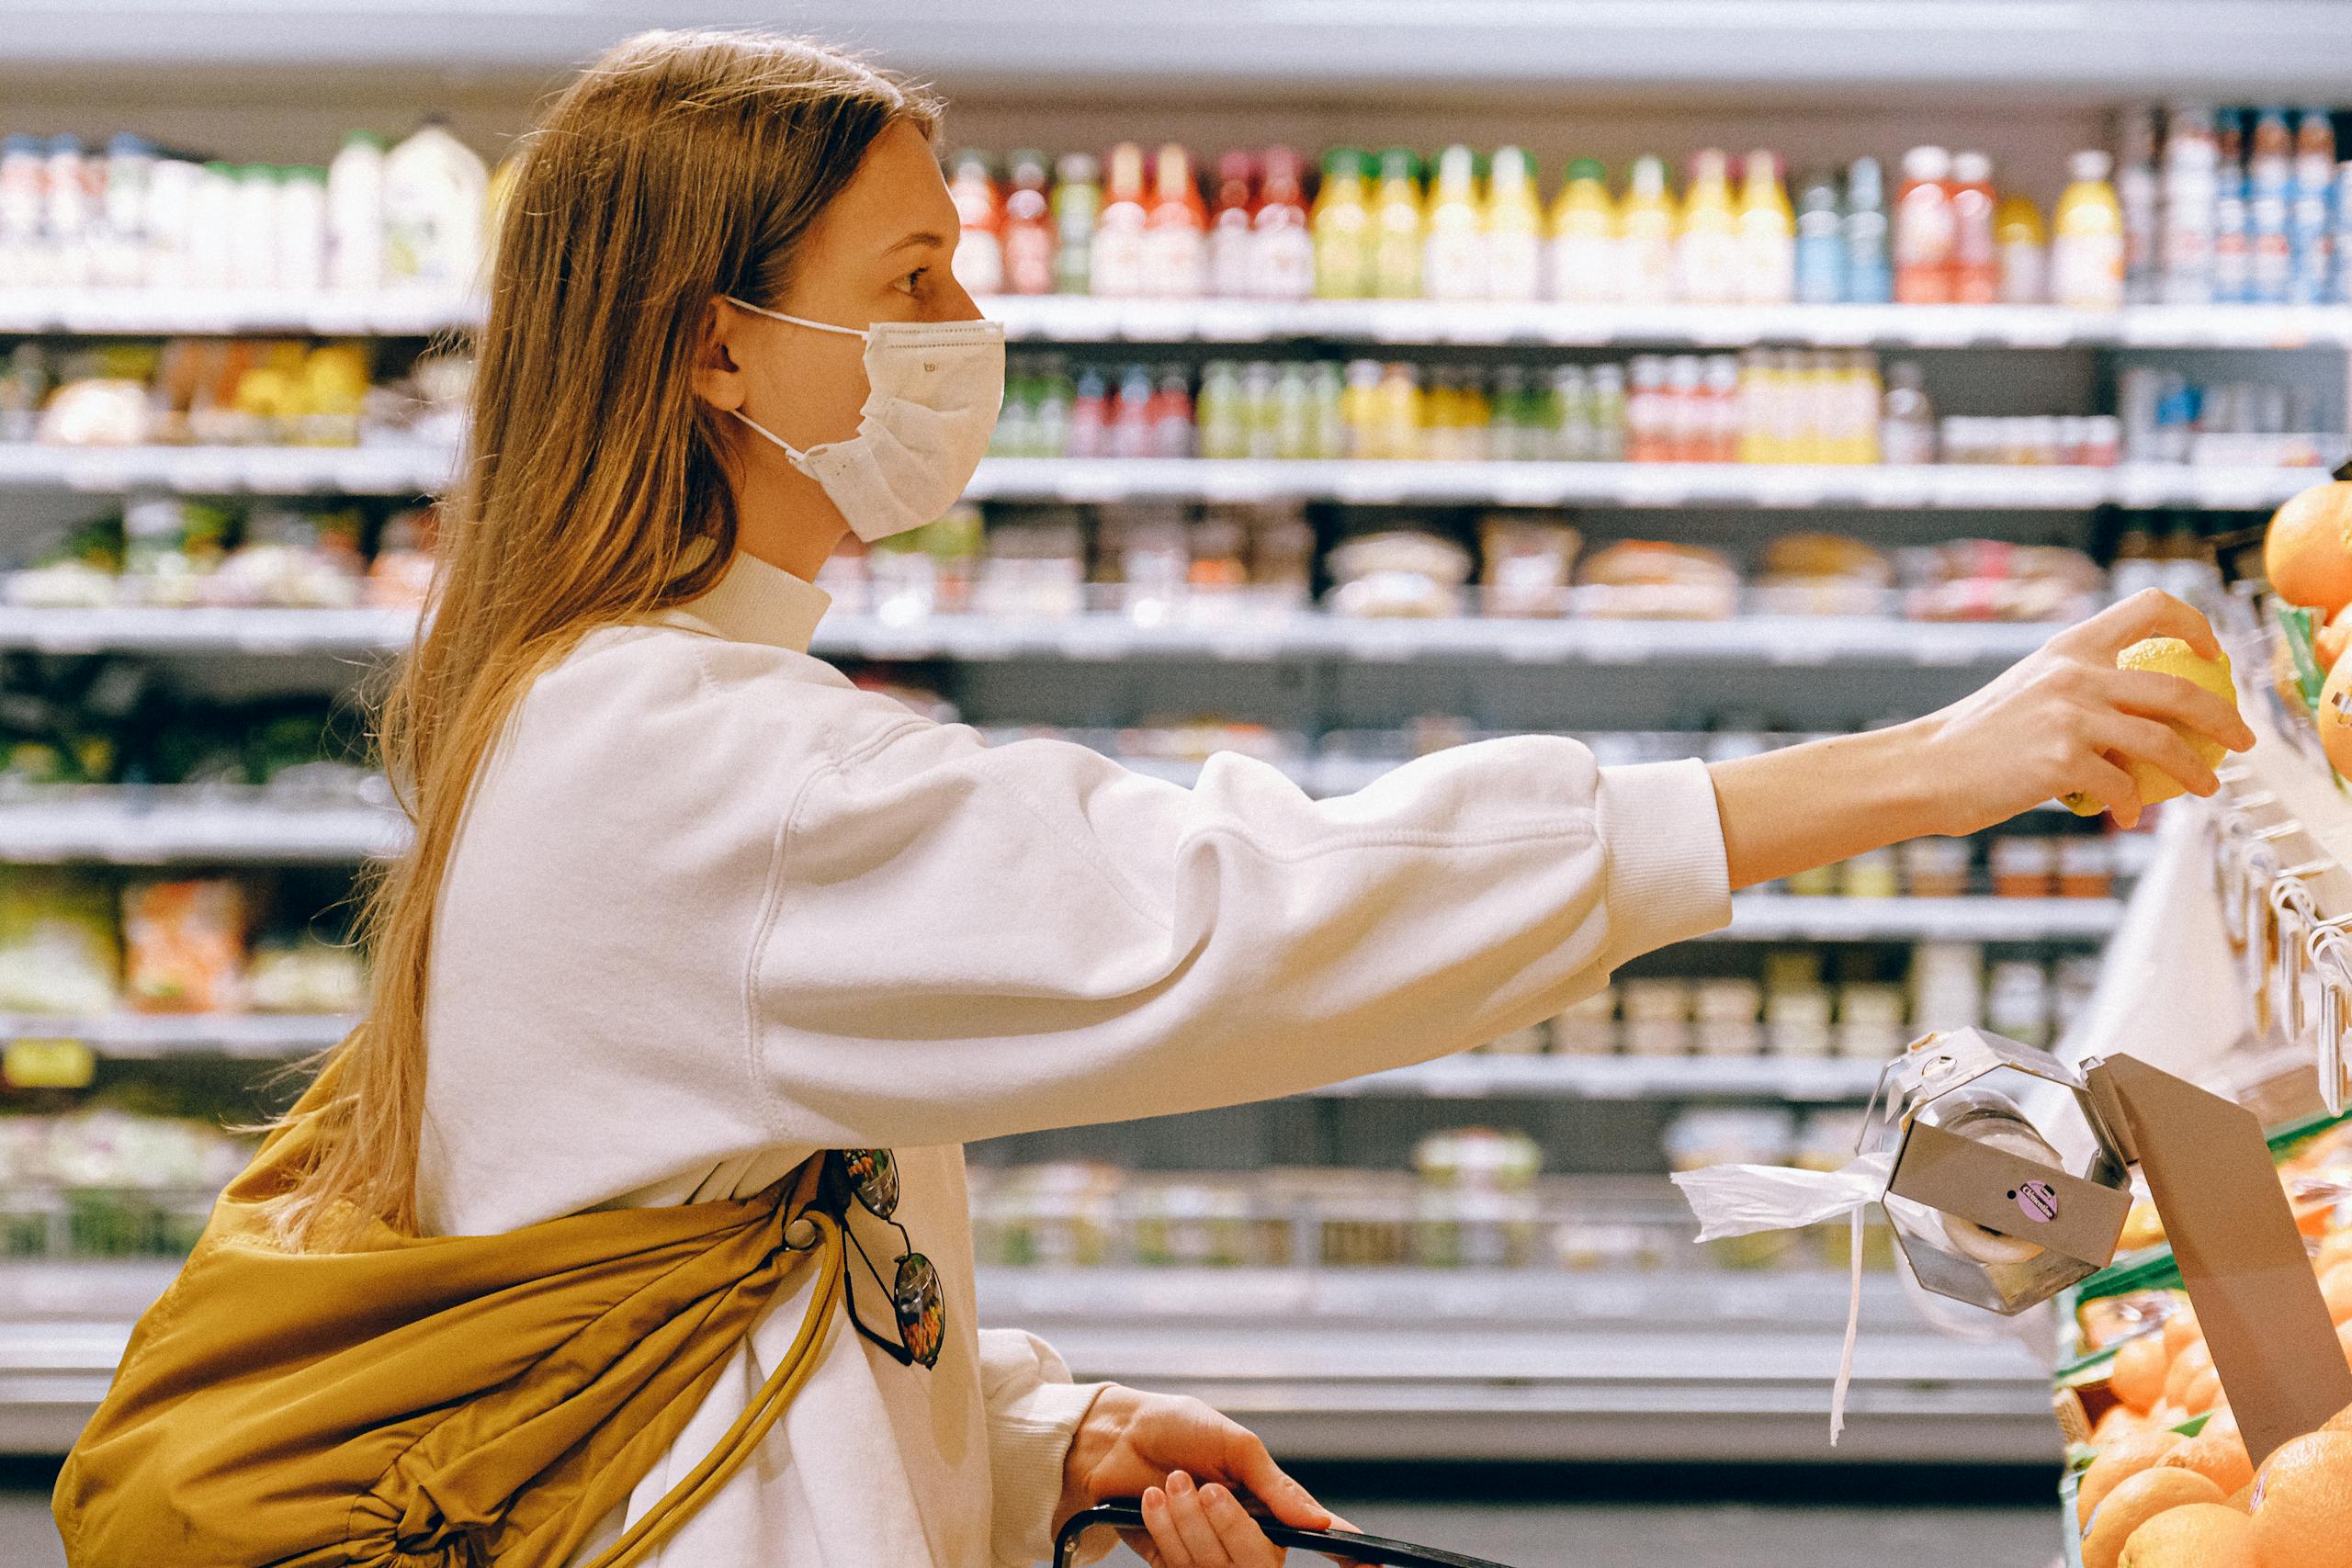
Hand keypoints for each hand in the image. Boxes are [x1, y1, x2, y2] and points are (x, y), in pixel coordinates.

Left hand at [1054, 1385, 1356, 1564]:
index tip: (1370, 1561)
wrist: (1115, 1437)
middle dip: (1225, 1524)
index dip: (1348, 1552)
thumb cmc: (1177, 1428)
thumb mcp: (1234, 1444)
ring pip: (1213, 1567)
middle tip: (1201, 1485)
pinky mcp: (1172, 1564)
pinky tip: (1150, 1504)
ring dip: (1186, 1523)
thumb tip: (1318, 1522)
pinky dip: (1164, 1535)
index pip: (1314, 1534)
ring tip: (1168, 1484)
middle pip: (1257, 1560)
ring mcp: (1208, 1553)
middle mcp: (1243, 1534)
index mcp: (1267, 1504)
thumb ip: (1276, 1486)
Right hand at [1908, 588, 2254, 834]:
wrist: (1924, 769)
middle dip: (2225, 717)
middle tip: (2242, 740)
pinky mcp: (2063, 760)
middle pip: (2179, 688)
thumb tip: (2139, 719)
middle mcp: (2075, 673)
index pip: (2149, 606)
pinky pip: (2123, 787)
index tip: (2211, 654)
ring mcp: (2070, 716)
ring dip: (2196, 771)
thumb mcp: (2029, 693)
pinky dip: (2132, 806)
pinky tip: (2127, 817)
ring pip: (2164, 743)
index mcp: (2069, 647)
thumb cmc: (1974, 740)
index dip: (2194, 623)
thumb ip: (2079, 692)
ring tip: (2208, 787)